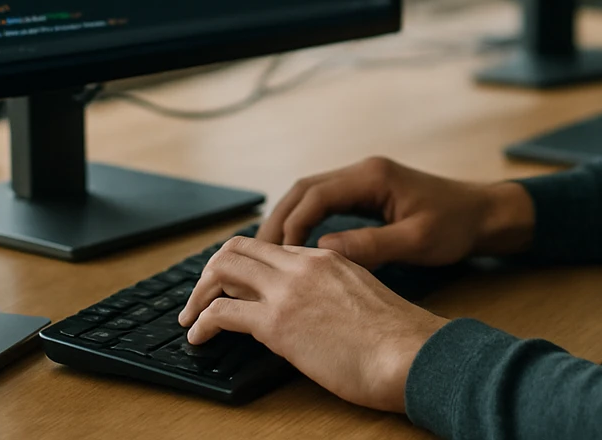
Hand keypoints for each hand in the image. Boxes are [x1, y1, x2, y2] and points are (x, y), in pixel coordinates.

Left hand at [176, 235, 446, 411]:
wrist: (411, 353)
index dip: (248, 268)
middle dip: (214, 271)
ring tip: (191, 316)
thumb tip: (322, 320)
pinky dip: (201, 323)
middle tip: (203, 297)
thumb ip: (337, 298)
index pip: (273, 250)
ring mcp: (288, 291)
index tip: (237, 288)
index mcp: (328, 258)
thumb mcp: (365, 301)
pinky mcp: (276, 322)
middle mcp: (304, 264)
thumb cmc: (400, 341)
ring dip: (200, 292)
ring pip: (224, 269)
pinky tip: (198, 337)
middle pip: (240, 248)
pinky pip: (221, 312)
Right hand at [253, 155, 534, 269]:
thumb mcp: (417, 241)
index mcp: (372, 176)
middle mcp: (363, 172)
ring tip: (268, 254)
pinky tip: (295, 247)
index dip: (291, 224)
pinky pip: (324, 203)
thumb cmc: (456, 225)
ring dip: (288, 220)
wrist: (484, 214)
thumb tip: (323, 252)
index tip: (278, 255)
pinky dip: (305, 221)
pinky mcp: (367, 194)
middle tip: (257, 254)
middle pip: (303, 190)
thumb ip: (371, 245)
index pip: (315, 194)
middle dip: (278, 220)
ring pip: (310, 195)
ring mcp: (363, 180)